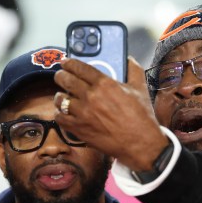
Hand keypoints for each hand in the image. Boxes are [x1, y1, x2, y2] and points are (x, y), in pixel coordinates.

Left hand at [53, 57, 168, 171]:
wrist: (140, 144)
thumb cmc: (142, 117)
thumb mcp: (140, 88)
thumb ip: (133, 69)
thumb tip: (128, 58)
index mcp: (104, 84)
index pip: (80, 68)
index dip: (69, 63)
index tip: (65, 63)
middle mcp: (90, 96)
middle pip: (66, 80)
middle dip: (60, 76)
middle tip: (60, 76)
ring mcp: (82, 113)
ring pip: (60, 100)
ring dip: (59, 96)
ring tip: (62, 97)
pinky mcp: (79, 129)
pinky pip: (60, 118)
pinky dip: (59, 114)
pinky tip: (63, 113)